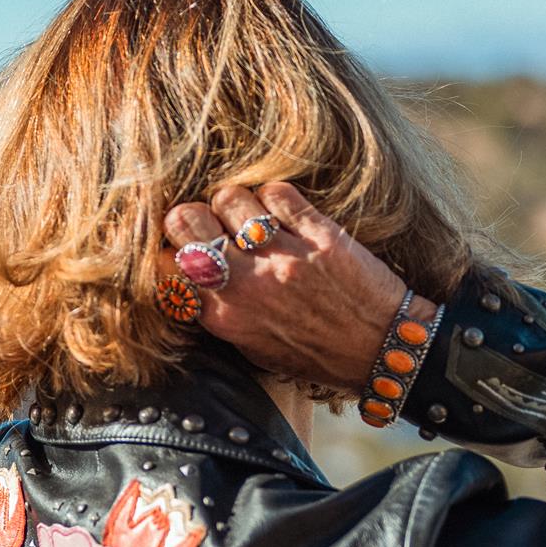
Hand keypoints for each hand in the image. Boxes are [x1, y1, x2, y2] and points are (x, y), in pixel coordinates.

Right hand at [163, 182, 428, 394]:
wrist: (379, 350)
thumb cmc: (314, 353)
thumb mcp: (252, 346)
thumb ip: (218, 312)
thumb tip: (188, 275)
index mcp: (224, 317)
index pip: (166, 266)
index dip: (170, 249)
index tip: (184, 249)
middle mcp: (245, 286)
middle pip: (186, 221)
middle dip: (191, 214)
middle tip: (210, 222)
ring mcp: (281, 258)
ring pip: (230, 198)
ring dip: (237, 202)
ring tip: (251, 215)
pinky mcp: (318, 236)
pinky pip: (278, 193)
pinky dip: (277, 196)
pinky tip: (284, 211)